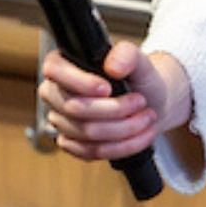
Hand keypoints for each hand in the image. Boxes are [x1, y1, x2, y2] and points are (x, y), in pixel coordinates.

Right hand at [40, 41, 190, 161]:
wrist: (151, 101)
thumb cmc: (139, 78)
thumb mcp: (139, 60)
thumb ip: (127, 54)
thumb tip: (112, 67)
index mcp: (62, 66)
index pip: (54, 71)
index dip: (80, 83)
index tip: (108, 88)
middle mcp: (55, 94)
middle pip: (74, 108)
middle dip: (115, 108)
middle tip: (141, 102)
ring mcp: (61, 121)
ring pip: (86, 133)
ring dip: (124, 128)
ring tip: (148, 117)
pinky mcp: (72, 143)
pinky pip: (90, 151)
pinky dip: (122, 146)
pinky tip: (142, 135)